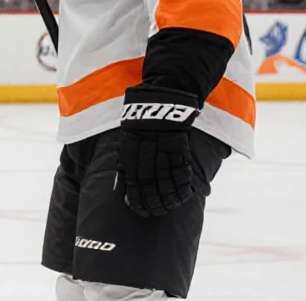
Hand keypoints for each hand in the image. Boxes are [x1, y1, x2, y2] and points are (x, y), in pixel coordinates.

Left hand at [116, 85, 203, 216]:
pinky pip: (181, 169)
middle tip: (150, 213)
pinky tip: (182, 196)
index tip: (134, 208)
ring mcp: (163, 145)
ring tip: (164, 209)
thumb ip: (127, 155)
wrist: (165, 92)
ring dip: (165, 197)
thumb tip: (122, 182)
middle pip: (146, 180)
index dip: (132, 194)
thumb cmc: (144, 114)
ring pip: (164, 177)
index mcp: (130, 143)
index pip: (129, 175)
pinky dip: (182, 185)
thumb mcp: (129, 131)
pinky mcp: (180, 144)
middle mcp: (145, 146)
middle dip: (148, 199)